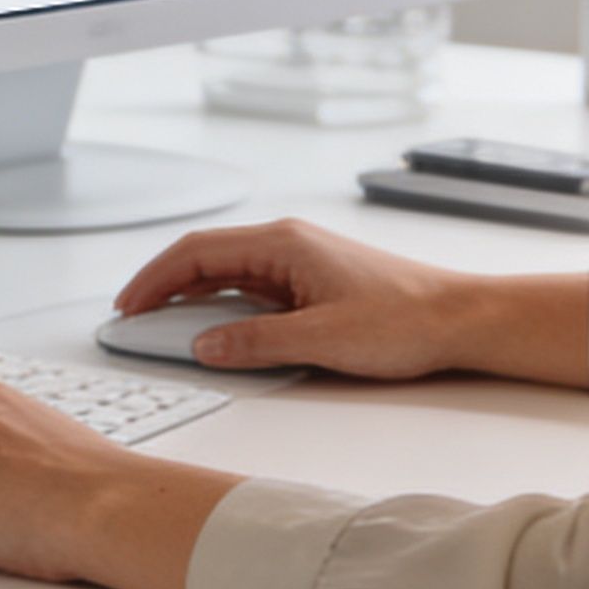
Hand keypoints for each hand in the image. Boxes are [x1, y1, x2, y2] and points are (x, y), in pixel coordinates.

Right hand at [114, 219, 588, 387]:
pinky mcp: (311, 284)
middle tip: (132, 320)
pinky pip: (251, 289)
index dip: (154, 279)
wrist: (460, 319)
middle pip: (206, 259)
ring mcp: (299, 263)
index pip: (197, 253)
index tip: (127, 307)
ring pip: (227, 274)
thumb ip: (256, 343)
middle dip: (163, 287)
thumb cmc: (404, 319)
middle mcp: (287, 244)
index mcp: (283, 243)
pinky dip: (221, 307)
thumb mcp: (323, 339)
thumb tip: (202, 345)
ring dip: (191, 298)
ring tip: (161, 327)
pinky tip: (212, 330)